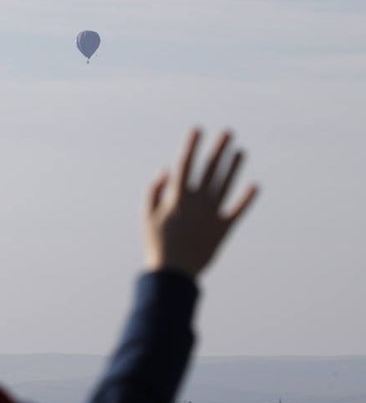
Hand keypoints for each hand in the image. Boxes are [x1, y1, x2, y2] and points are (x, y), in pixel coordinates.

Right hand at [144, 128, 257, 277]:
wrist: (173, 273)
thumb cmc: (156, 245)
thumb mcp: (147, 216)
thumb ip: (153, 191)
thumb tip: (165, 170)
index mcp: (177, 198)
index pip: (185, 165)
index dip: (191, 145)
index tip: (197, 129)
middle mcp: (197, 202)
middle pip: (210, 170)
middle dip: (218, 149)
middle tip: (228, 132)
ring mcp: (212, 214)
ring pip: (225, 185)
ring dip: (234, 167)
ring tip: (240, 151)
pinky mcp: (223, 229)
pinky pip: (237, 211)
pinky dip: (246, 199)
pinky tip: (255, 186)